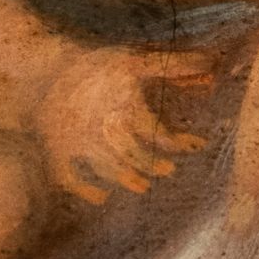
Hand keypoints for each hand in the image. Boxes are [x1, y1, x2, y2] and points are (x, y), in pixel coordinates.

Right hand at [34, 45, 211, 204]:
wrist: (45, 60)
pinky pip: (68, 176)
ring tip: (142, 186)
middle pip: (133, 153)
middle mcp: (103, 126)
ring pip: (106, 167)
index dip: (180, 143)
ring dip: (126, 177)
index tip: (196, 145)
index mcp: (124, 106)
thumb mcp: (136, 59)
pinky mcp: (56, 148)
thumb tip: (212, 64)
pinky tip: (101, 198)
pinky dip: (84, 190)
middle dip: (152, 163)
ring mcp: (78, 140)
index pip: (158, 132)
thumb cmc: (96, 62)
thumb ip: (175, 66)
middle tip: (168, 171)